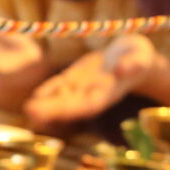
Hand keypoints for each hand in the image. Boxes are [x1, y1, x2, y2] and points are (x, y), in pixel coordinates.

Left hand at [22, 34, 159, 128]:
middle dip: (52, 110)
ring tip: (28, 108)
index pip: (90, 104)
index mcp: (109, 92)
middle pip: (71, 105)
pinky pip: (60, 86)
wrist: (132, 56)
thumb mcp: (141, 56)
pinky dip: (48, 92)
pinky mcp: (76, 77)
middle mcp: (94, 94)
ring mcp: (83, 87)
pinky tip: (35, 97)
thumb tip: (122, 70)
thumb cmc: (139, 56)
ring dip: (46, 105)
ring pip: (62, 98)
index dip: (73, 109)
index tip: (59, 113)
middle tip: (31, 112)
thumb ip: (135, 63)